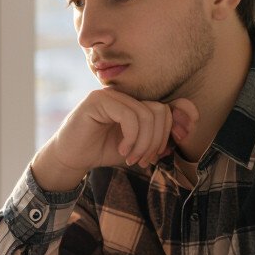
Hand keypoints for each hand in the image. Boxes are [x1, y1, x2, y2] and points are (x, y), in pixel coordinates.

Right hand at [31, 90, 197, 191]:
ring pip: (147, 115)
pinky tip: (121, 150)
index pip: (169, 105)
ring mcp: (112, 94)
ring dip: (143, 143)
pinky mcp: (98, 100)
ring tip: (131, 158)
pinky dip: (130, 138)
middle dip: (157, 141)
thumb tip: (183, 133)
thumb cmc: (102, 151)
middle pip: (160, 111)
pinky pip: (129, 116)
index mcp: (136, 102)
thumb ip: (157, 139)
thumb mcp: (137, 147)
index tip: (170, 147)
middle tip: (143, 160)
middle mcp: (126, 94)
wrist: (72, 158)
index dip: (179, 121)